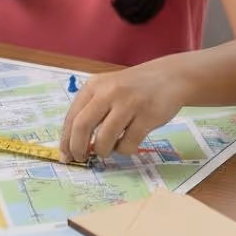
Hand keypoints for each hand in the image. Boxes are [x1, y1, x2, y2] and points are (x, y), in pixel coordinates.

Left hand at [60, 63, 188, 163]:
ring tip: (108, 149)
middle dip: (78, 148)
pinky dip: (124, 150)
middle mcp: (109, 92)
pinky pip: (128, 144)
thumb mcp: (107, 89)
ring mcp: (129, 103)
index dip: (65, 139)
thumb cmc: (133, 88)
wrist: (170, 77)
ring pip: (104, 139)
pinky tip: (127, 143)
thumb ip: (90, 111)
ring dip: (103, 151)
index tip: (65, 155)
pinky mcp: (148, 116)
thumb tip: (73, 144)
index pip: (71, 116)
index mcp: (94, 86)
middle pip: (82, 126)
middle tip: (81, 158)